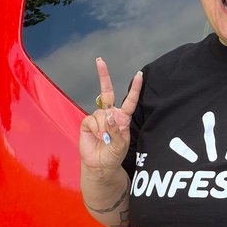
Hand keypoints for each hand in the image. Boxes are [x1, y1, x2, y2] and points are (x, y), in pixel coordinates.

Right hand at [79, 57, 142, 173]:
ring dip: (104, 128)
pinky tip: (98, 137)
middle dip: (103, 75)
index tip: (139, 75)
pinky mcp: (87, 123)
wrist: (100, 165)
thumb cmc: (113, 155)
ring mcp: (98, 118)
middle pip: (106, 92)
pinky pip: (92, 120)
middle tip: (100, 60)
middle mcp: (110, 114)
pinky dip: (96, 129)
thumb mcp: (121, 145)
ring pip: (101, 114)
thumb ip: (117, 130)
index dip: (134, 88)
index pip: (129, 100)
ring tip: (105, 139)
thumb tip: (110, 116)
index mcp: (122, 118)